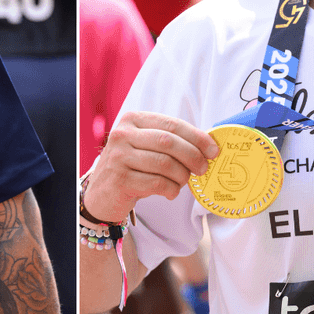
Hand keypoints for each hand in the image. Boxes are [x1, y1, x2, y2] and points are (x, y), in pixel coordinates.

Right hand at [84, 111, 218, 223]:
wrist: (101, 194)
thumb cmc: (130, 168)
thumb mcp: (144, 146)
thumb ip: (169, 141)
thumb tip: (206, 146)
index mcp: (132, 120)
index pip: (171, 124)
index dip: (196, 137)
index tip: (213, 149)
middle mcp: (122, 134)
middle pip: (169, 142)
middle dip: (193, 156)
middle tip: (203, 168)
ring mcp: (119, 157)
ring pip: (164, 164)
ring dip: (182, 175)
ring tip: (184, 181)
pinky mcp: (120, 180)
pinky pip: (156, 183)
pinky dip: (171, 189)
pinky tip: (171, 191)